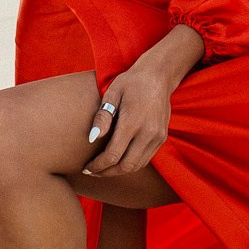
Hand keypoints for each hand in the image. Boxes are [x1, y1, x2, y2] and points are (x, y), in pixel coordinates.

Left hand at [84, 24, 204, 177]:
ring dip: (118, 171)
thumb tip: (92, 139)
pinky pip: (145, 159)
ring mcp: (157, 137)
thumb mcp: (111, 94)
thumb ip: (102, 117)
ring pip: (137, 166)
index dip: (98, 166)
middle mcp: (148, 133)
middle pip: (125, 166)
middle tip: (91, 172)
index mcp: (132, 122)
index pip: (113, 155)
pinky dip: (130, 165)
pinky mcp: (161, 138)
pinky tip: (118, 161)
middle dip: (106, 172)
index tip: (86, 168)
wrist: (158, 76)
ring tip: (103, 169)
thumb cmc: (130, 83)